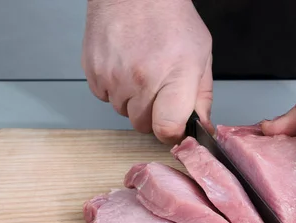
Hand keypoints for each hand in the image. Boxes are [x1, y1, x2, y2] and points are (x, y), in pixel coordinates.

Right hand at [81, 0, 212, 143]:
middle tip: (157, 88)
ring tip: (140, 70)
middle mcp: (142, 79)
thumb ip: (202, 95)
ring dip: (131, 99)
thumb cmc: (169, 17)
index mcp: (174, 76)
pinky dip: (113, 87)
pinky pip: (103, 96)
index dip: (171, 132)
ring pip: (121, 111)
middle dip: (151, 114)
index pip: (167, 129)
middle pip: (142, 124)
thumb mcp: (201, 55)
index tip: (174, 126)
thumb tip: (202, 126)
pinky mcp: (93, 71)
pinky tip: (123, 65)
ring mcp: (114, 76)